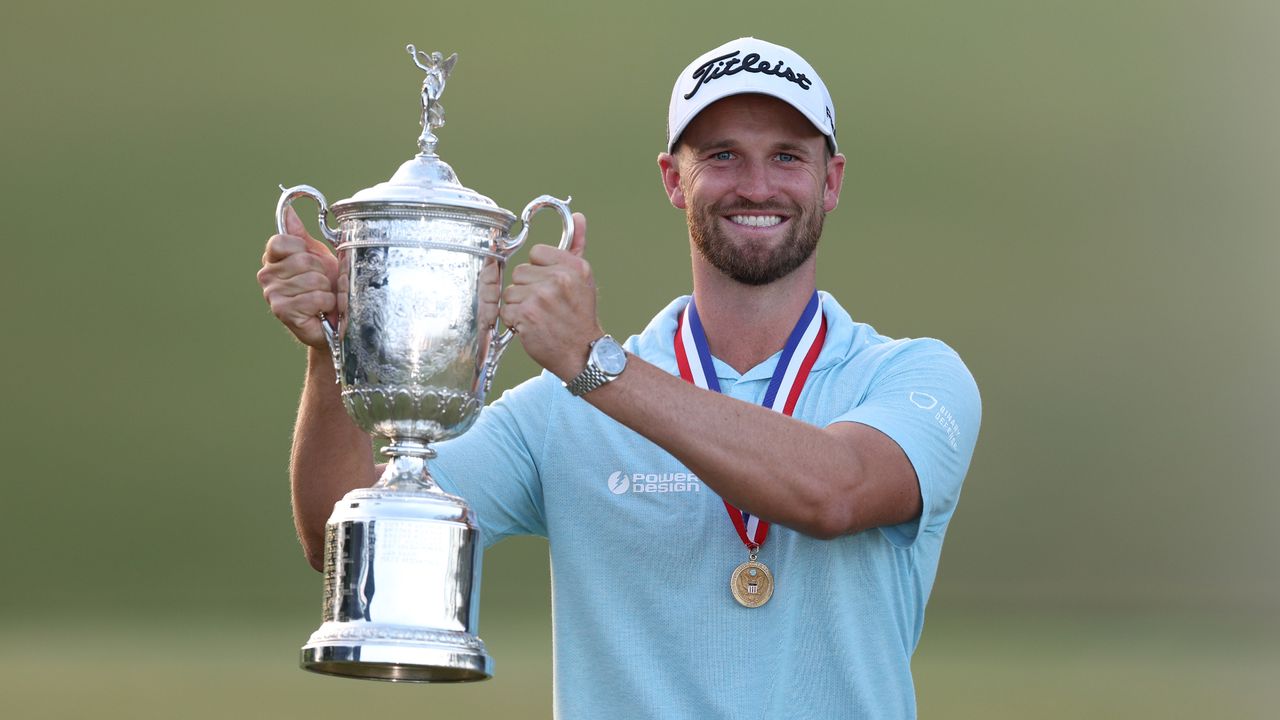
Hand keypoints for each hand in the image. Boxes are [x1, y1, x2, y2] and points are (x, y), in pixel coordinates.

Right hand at [257, 206, 340, 348]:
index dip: (303, 249)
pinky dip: (326, 304)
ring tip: (323, 298)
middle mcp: (267, 275)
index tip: (311, 262)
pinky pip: (315, 297)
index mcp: (273, 258)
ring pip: (312, 279)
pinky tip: (322, 310)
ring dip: (326, 290)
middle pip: (302, 260)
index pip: (281, 241)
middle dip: (322, 272)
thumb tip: (288, 211)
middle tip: (322, 284)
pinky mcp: (282, 311)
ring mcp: (272, 294)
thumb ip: (300, 235)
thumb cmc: (325, 287)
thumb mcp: (316, 256)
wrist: (334, 321)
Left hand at [500, 212, 602, 380]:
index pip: (537, 252)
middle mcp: (559, 279)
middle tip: (546, 305)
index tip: (550, 285)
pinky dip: (514, 320)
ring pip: (511, 291)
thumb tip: (577, 217)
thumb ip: (576, 246)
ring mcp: (541, 297)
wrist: (582, 352)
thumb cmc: (579, 316)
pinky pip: (505, 309)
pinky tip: (531, 326)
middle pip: (521, 271)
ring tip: (539, 316)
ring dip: (519, 306)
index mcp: (573, 267)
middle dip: (528, 289)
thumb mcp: (584, 278)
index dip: (539, 270)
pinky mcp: (526, 315)